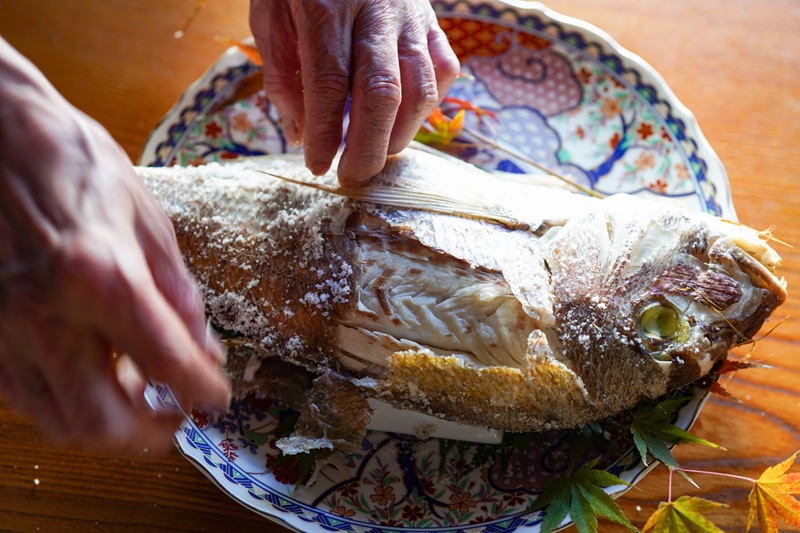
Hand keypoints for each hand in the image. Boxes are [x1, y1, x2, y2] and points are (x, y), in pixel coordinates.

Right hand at [0, 39, 229, 453]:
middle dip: (149, 436)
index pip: (167, 366)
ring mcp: (4, 330)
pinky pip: (27, 397)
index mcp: (101, 278)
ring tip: (138, 395)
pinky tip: (94, 374)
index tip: (218, 398)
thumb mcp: (148, 222)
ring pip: (57, 422)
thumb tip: (204, 353)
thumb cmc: (78, 166)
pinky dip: (69, 401)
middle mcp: (44, 315)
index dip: (203, 393)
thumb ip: (180, 297)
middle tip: (176, 417)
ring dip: (107, 425)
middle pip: (100, 424)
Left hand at [250, 0, 459, 185]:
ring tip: (376, 154)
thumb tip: (301, 133)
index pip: (331, 84)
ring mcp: (412, 16)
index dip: (326, 133)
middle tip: (353, 177)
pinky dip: (427, 104)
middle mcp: (376, 11)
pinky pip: (443, 70)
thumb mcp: (271, 14)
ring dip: (399, 133)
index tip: (318, 166)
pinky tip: (404, 119)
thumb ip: (283, 73)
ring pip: (420, 88)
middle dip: (368, 147)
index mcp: (326, 7)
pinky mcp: (433, 20)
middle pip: (382, 93)